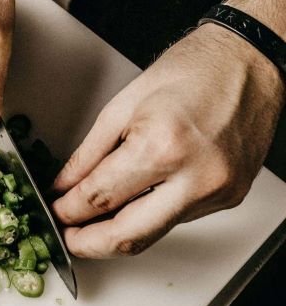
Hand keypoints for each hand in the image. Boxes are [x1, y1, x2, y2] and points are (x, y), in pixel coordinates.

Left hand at [52, 24, 284, 257]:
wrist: (248, 61)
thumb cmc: (191, 70)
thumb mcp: (122, 106)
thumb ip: (88, 154)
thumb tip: (65, 187)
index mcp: (162, 146)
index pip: (100, 198)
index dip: (68, 211)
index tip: (56, 211)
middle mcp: (195, 177)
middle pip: (128, 237)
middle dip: (88, 244)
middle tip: (68, 237)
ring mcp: (216, 192)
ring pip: (153, 235)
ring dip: (116, 234)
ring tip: (92, 223)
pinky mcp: (228, 197)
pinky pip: (176, 220)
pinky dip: (146, 217)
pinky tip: (131, 205)